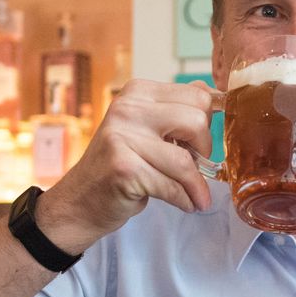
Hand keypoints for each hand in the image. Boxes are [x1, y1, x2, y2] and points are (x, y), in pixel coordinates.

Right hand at [35, 79, 216, 253]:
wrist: (82, 199)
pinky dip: (184, 200)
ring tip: (196, 195)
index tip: (197, 144)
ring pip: (186, 160)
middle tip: (196, 166)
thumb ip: (176, 108)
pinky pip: (172, 187)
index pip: (198, 96)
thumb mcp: (146, 127)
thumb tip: (213, 93)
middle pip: (197, 121)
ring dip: (197, 185)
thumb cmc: (121, 164)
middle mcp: (127, 108)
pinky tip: (185, 204)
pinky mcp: (123, 169)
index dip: (207, 124)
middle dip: (205, 150)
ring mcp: (122, 138)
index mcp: (137, 92)